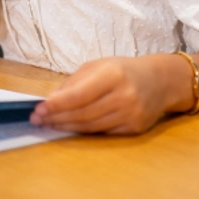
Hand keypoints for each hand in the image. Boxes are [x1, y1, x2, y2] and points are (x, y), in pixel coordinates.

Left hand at [29, 56, 182, 134]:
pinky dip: (83, 131)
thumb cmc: (124, 70)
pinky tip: (70, 128)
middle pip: (83, 113)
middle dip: (57, 117)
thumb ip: (75, 82)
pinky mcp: (134, 129)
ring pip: (90, 126)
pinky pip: (102, 132)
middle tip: (38, 119)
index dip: (57, 105)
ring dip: (66, 126)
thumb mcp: (98, 66)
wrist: (160, 81)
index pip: (79, 95)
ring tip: (49, 124)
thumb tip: (51, 100)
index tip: (39, 109)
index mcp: (113, 74)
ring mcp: (131, 114)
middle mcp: (124, 96)